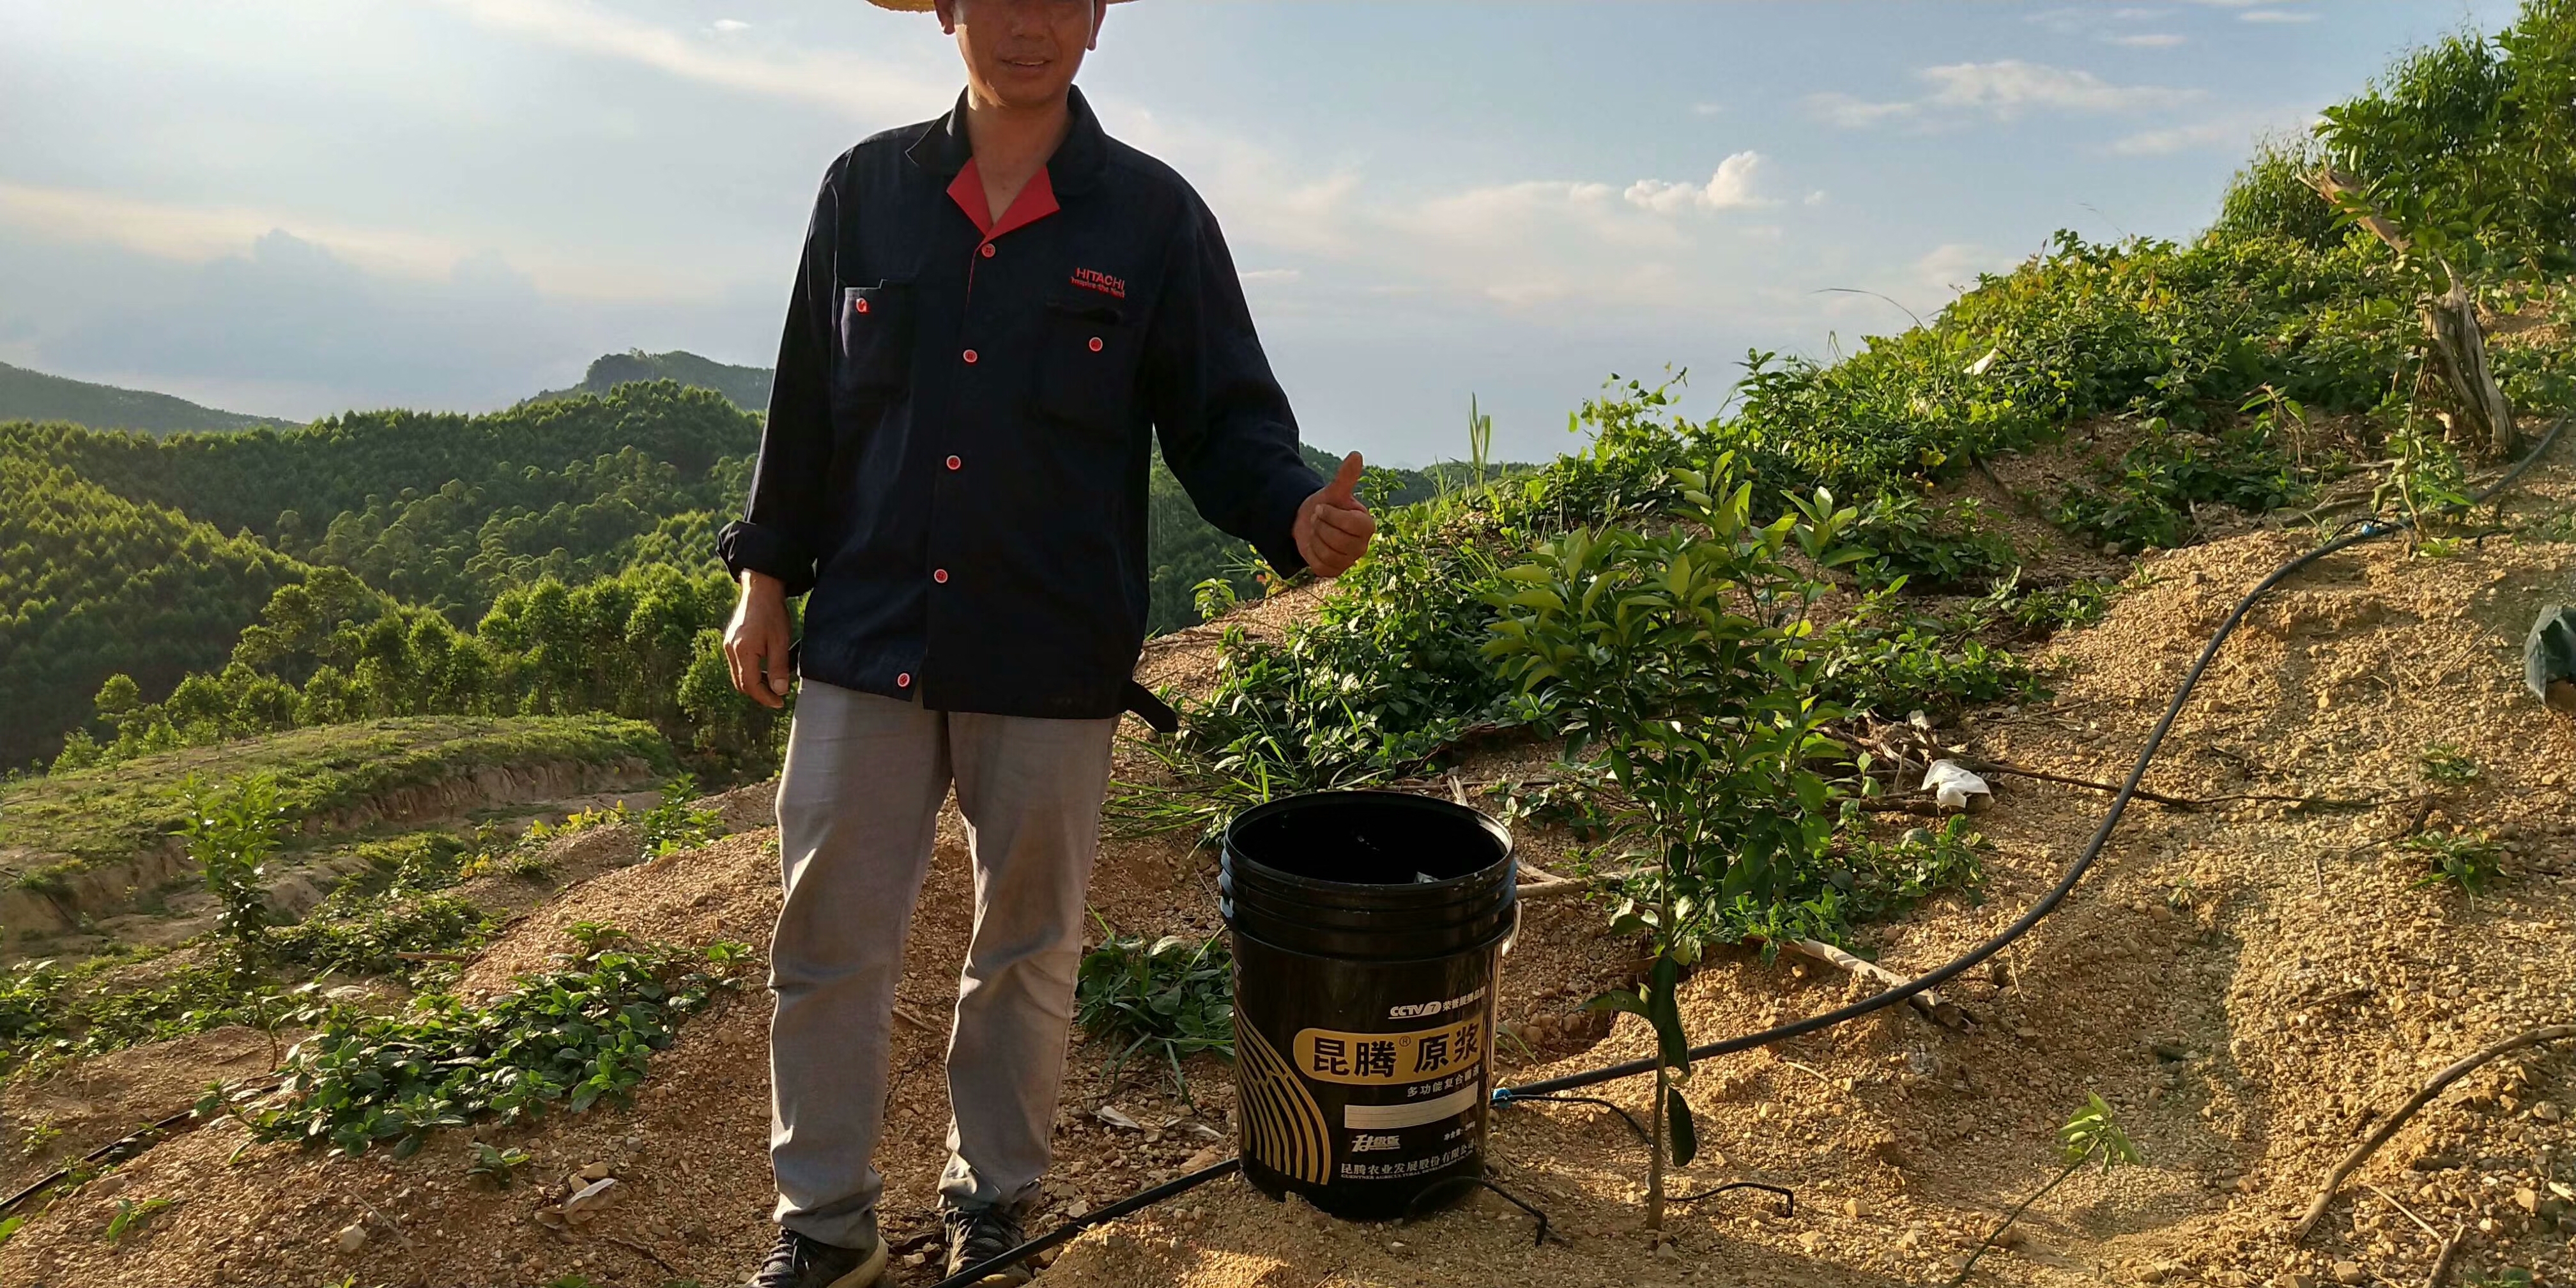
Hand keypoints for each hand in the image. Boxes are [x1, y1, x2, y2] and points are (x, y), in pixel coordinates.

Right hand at [723, 571, 793, 708]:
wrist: (761, 590)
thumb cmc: (772, 613)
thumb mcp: (781, 642)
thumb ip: (778, 668)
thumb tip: (779, 691)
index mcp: (742, 651)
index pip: (750, 686)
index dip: (765, 698)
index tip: (780, 703)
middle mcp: (730, 650)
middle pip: (741, 684)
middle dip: (759, 694)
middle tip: (777, 696)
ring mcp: (728, 645)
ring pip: (738, 675)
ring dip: (754, 683)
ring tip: (773, 683)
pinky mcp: (730, 641)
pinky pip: (737, 665)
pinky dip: (750, 672)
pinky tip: (764, 669)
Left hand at [1293, 451, 1375, 578]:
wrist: (1311, 522)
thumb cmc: (1327, 505)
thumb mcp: (1334, 491)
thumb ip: (1346, 477)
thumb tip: (1356, 455)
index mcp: (1367, 525)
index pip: (1349, 523)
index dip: (1330, 515)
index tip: (1322, 507)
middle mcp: (1362, 545)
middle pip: (1336, 539)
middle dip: (1320, 526)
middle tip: (1318, 519)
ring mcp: (1349, 560)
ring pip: (1327, 553)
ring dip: (1314, 539)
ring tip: (1317, 531)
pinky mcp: (1336, 571)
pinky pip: (1320, 565)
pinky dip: (1312, 554)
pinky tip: (1314, 545)